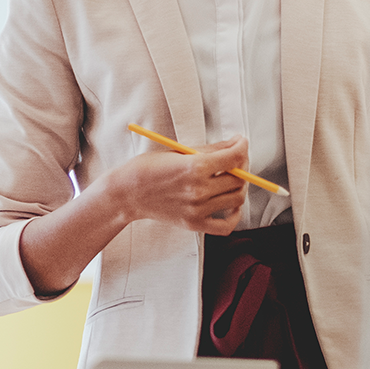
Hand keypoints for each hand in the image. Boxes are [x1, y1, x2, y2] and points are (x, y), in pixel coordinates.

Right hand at [111, 136, 248, 234]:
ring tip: (230, 179)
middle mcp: (199, 190)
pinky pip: (226, 226)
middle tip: (235, 159)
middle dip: (241, 165)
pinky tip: (230, 205)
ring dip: (239, 187)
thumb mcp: (179, 151)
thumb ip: (210, 150)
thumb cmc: (148, 169)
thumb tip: (234, 145)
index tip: (241, 143)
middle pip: (238, 178)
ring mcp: (198, 210)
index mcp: (195, 167)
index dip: (242, 146)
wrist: (127, 193)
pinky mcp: (194, 224)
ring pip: (237, 199)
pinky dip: (234, 215)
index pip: (234, 157)